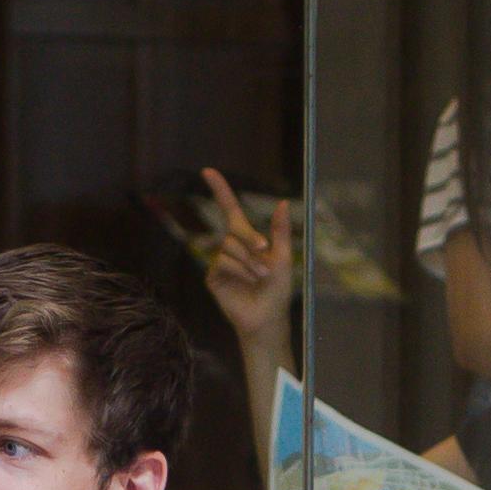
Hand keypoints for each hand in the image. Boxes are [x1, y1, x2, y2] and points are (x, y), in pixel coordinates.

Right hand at [200, 169, 293, 347]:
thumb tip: (283, 202)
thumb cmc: (277, 290)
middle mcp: (230, 247)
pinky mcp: (212, 277)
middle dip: (251, 239)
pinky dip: (240, 271)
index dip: (220, 190)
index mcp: (246, 239)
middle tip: (265, 253)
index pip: (230, 209)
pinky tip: (248, 282)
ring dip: (249, 261)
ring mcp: (219, 261)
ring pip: (229, 247)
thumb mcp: (283, 257)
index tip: (207, 171)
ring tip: (260, 276)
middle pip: (234, 230)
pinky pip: (223, 263)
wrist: (267, 317)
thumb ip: (280, 231)